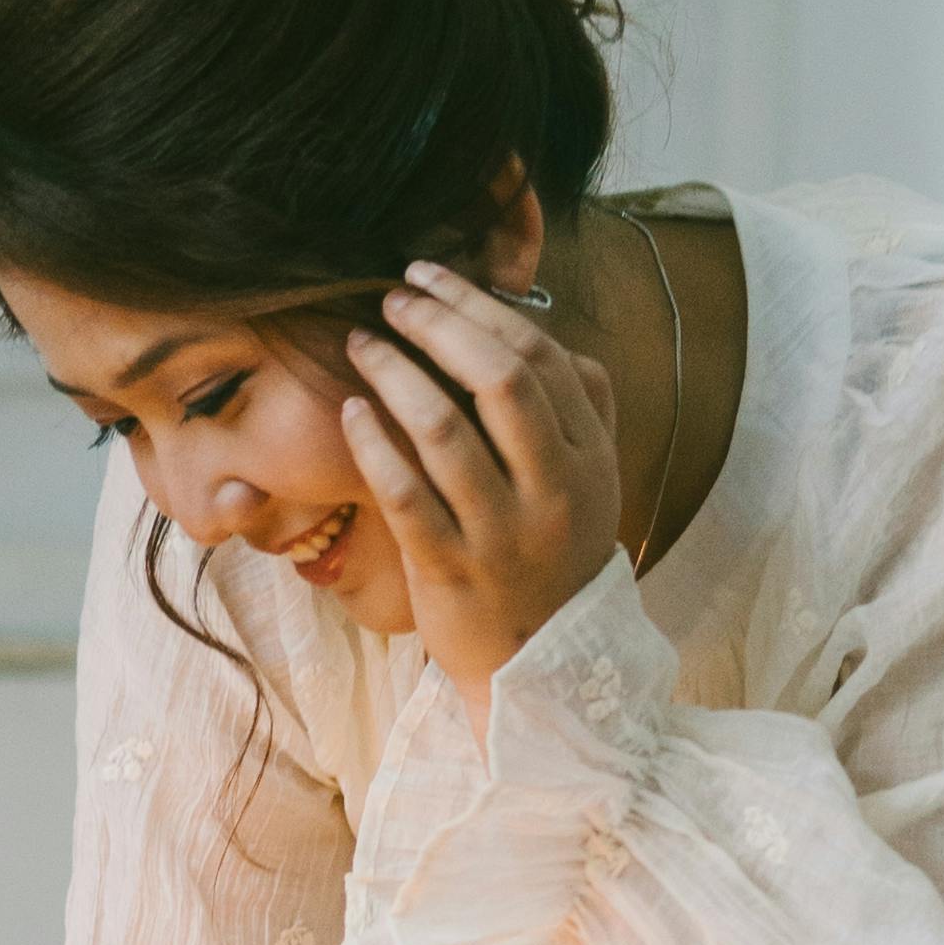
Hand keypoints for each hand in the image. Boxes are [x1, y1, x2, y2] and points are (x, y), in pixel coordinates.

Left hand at [341, 262, 622, 731]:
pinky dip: (374, 444)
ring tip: (361, 344)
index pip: (537, 357)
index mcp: (589, 457)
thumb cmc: (554, 558)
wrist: (542, 668)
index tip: (430, 276)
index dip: (478, 307)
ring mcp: (502, 532)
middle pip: (498, 378)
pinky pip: (405, 494)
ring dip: (394, 373)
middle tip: (392, 298)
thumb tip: (541, 332)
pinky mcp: (451, 570)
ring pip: (444, 430)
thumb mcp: (591, 483)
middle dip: (438, 325)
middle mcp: (553, 489)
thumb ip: (581, 407)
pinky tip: (352, 411)